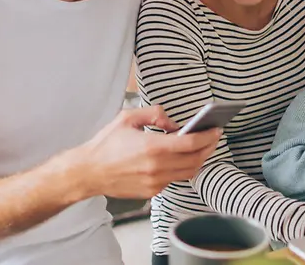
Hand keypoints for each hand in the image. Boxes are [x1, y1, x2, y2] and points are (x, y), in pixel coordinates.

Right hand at [80, 106, 220, 198]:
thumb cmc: (105, 144)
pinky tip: (179, 159)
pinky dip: (181, 169)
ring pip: (188, 172)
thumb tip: (173, 122)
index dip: (207, 136)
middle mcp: (157, 167)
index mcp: (152, 146)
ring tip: (201, 148)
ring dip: (198, 160)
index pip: (191, 143)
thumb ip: (154, 114)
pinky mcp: (152, 191)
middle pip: (195, 159)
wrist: (89, 172)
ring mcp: (155, 182)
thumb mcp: (127, 118)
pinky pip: (174, 179)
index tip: (215, 130)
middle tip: (212, 138)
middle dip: (208, 148)